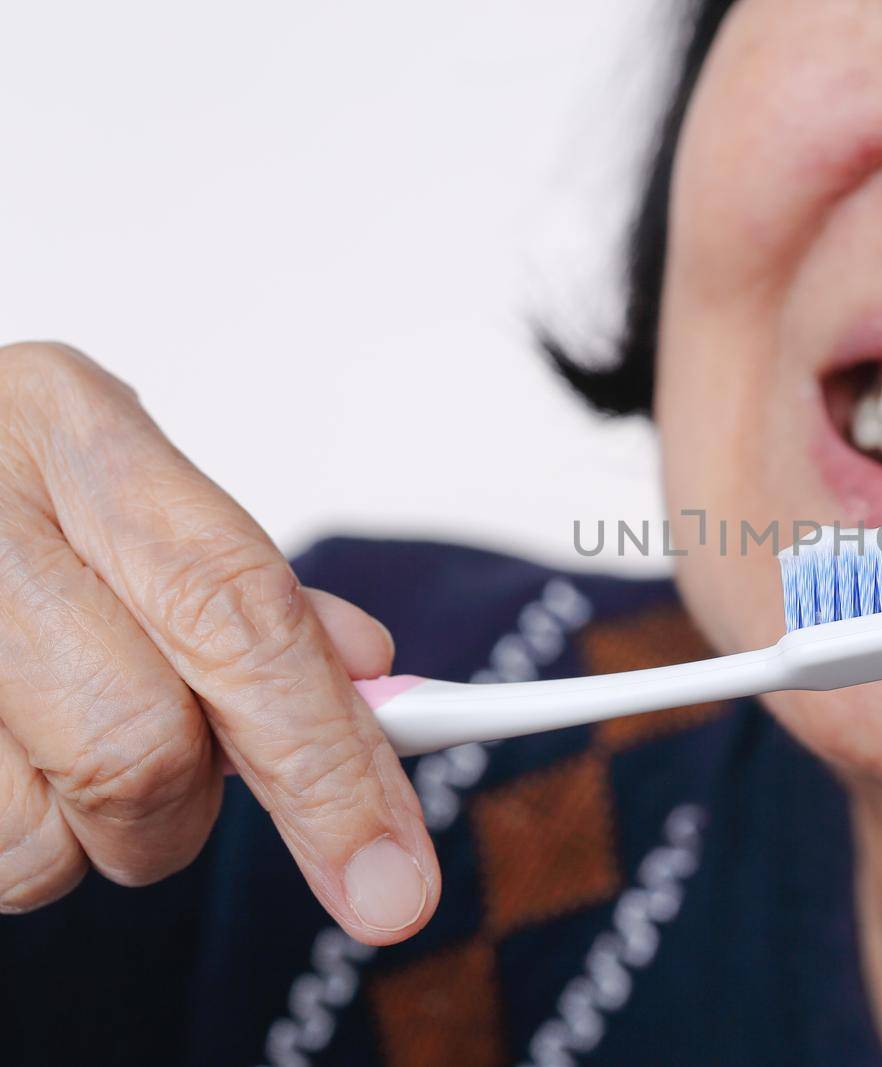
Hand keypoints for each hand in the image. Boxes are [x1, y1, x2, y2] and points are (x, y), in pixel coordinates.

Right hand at [0, 342, 438, 943]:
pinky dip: (32, 839)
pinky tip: (23, 759)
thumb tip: (369, 673)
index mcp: (77, 438)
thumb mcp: (126, 488)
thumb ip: (244, 585)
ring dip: (103, 830)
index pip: (240, 617)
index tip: (394, 877)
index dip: (330, 760)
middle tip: (200, 792)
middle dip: (197, 808)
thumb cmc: (17, 486)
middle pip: (142, 746)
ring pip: (53, 833)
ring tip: (80, 744)